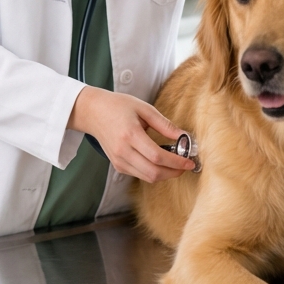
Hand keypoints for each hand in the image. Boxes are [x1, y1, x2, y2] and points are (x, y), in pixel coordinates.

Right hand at [69, 87, 196, 181]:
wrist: (93, 112)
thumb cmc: (118, 106)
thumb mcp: (144, 108)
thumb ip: (165, 125)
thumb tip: (184, 136)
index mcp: (130, 135)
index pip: (157, 156)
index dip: (176, 162)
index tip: (190, 161)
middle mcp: (123, 151)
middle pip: (153, 172)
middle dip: (174, 172)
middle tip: (186, 165)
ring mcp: (119, 161)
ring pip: (147, 177)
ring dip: (165, 174)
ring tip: (176, 163)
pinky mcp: (118, 165)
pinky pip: (140, 175)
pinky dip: (154, 172)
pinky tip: (161, 162)